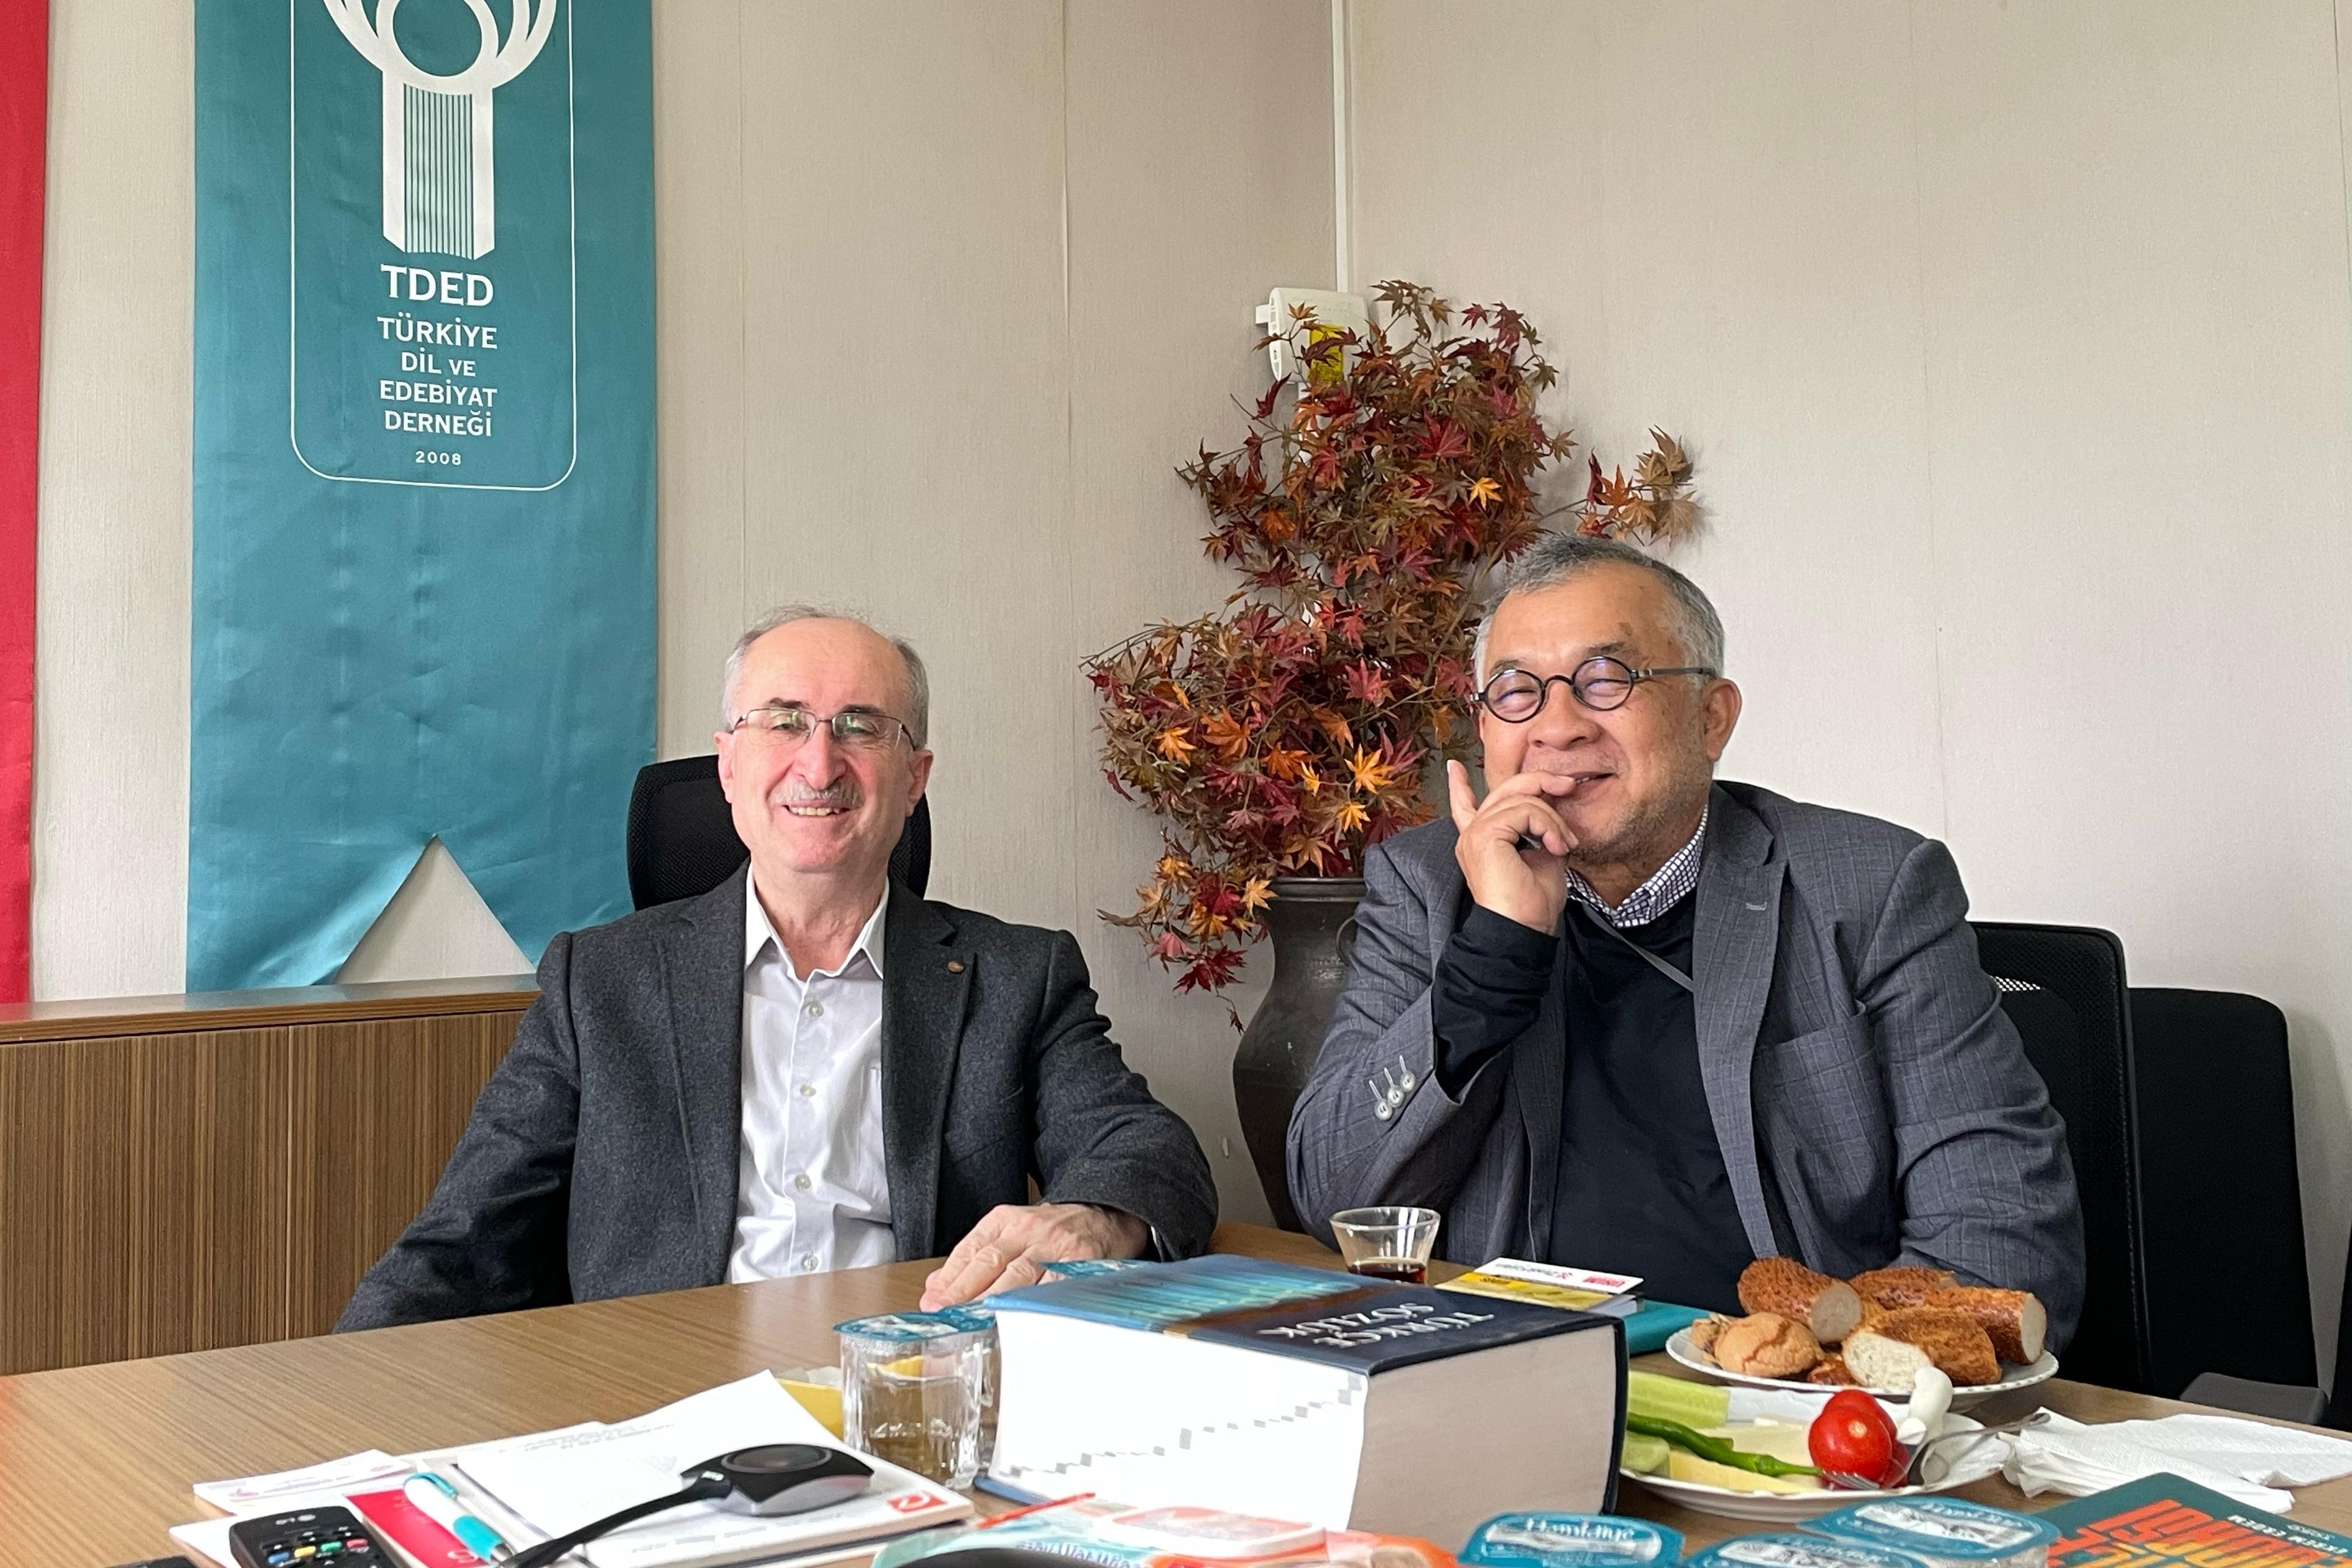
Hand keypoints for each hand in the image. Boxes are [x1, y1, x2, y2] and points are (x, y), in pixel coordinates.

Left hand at [918, 1202, 1149, 1308]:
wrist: (1105, 1213)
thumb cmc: (1053, 1230)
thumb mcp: (1010, 1232)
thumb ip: (974, 1258)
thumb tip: (935, 1286)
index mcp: (1005, 1220)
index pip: (970, 1249)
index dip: (949, 1278)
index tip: (932, 1302)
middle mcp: (1027, 1229)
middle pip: (989, 1262)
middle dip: (963, 1292)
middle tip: (944, 1316)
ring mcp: (1053, 1245)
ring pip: (1017, 1276)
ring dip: (992, 1303)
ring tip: (972, 1323)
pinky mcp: (1079, 1261)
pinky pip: (1052, 1287)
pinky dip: (1033, 1305)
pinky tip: (1018, 1321)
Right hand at [1448, 759, 1575, 934]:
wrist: (1522, 931)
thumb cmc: (1532, 906)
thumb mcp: (1544, 858)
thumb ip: (1542, 830)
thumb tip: (1556, 806)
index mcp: (1481, 842)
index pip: (1463, 807)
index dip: (1459, 786)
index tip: (1453, 768)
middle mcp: (1472, 834)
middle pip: (1505, 790)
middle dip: (1540, 781)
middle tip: (1568, 785)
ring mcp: (1475, 833)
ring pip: (1521, 799)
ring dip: (1553, 818)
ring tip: (1565, 843)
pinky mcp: (1484, 835)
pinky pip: (1525, 811)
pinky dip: (1548, 825)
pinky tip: (1556, 846)